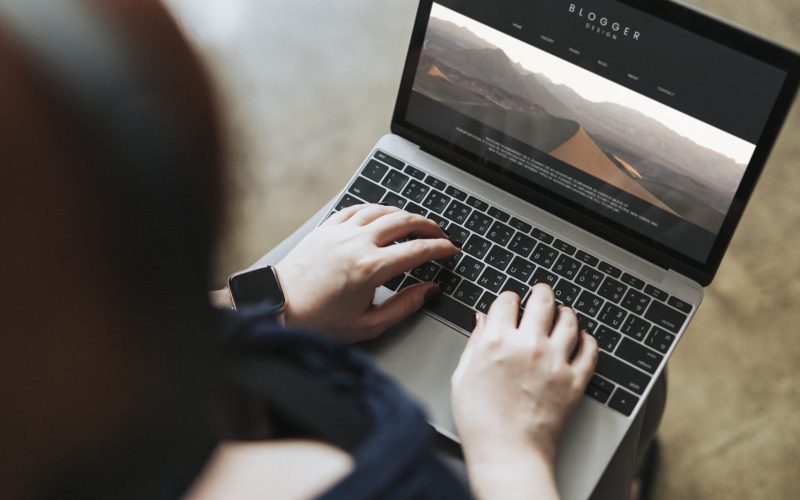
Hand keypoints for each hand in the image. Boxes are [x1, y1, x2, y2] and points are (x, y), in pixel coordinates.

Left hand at [274, 204, 458, 341]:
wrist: (278, 307)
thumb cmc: (319, 320)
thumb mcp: (368, 324)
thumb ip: (405, 305)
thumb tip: (429, 290)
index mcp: (370, 268)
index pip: (417, 250)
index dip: (440, 248)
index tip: (451, 250)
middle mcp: (357, 243)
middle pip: (404, 221)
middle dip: (428, 225)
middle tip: (439, 234)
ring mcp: (340, 232)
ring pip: (382, 210)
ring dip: (404, 214)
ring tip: (415, 224)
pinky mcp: (326, 228)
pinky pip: (357, 209)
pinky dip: (375, 210)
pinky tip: (381, 216)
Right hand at [451, 285, 597, 481]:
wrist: (507, 453)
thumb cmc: (480, 422)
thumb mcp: (462, 377)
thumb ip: (475, 343)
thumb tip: (482, 321)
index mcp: (496, 341)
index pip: (507, 300)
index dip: (508, 299)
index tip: (510, 304)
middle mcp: (528, 345)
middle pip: (542, 300)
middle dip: (541, 292)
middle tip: (542, 293)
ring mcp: (554, 361)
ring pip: (569, 320)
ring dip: (565, 312)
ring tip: (563, 313)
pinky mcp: (574, 380)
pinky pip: (590, 350)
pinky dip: (588, 340)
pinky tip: (584, 338)